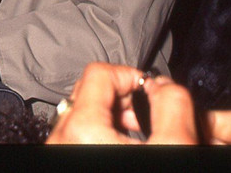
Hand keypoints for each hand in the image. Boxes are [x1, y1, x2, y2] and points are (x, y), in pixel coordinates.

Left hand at [47, 62, 198, 143]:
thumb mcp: (173, 145)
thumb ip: (172, 104)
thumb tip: (166, 85)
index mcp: (81, 126)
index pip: (99, 71)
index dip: (131, 75)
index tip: (149, 90)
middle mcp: (60, 135)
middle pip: (88, 89)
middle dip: (123, 96)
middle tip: (146, 113)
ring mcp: (57, 147)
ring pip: (82, 112)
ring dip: (113, 114)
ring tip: (139, 133)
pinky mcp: (61, 157)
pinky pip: (77, 132)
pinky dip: (101, 131)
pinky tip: (124, 145)